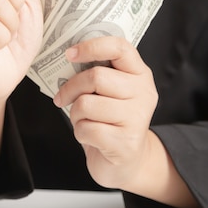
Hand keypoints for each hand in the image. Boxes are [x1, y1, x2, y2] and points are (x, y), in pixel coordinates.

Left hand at [53, 35, 157, 190]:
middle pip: (96, 77)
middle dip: (71, 87)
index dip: (91, 46)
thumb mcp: (111, 90)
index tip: (69, 54)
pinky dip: (80, 132)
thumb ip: (98, 72)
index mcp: (139, 73)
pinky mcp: (126, 143)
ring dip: (75, 113)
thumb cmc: (111, 119)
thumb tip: (67, 59)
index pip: (119, 47)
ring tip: (83, 119)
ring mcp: (137, 118)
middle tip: (63, 97)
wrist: (128, 161)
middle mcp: (143, 92)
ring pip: (87, 104)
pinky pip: (87, 129)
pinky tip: (91, 136)